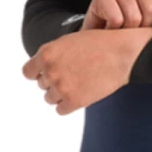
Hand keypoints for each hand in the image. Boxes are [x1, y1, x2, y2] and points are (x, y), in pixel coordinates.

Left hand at [23, 28, 151, 115]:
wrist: (123, 53)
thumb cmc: (100, 44)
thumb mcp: (70, 42)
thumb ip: (53, 55)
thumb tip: (41, 72)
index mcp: (47, 53)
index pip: (28, 72)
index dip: (37, 73)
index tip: (48, 74)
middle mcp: (50, 70)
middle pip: (42, 85)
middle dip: (55, 82)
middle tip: (74, 76)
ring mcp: (61, 87)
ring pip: (50, 98)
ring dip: (61, 94)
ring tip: (79, 85)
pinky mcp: (74, 101)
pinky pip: (60, 110)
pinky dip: (68, 105)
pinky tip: (80, 95)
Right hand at [81, 0, 151, 30]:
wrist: (94, 40)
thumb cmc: (123, 34)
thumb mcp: (147, 30)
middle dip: (144, 28)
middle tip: (134, 33)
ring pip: (134, 16)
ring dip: (127, 32)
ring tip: (120, 32)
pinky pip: (117, 18)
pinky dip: (113, 29)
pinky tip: (109, 29)